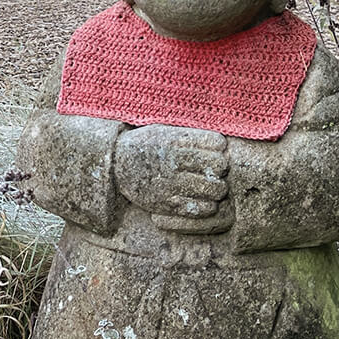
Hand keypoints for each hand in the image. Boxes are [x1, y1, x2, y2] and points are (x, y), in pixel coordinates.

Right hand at [113, 126, 233, 233]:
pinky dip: (208, 205)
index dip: (219, 147)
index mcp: (174, 140)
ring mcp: (170, 184)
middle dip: (221, 168)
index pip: (216, 143)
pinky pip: (200, 209)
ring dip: (217, 188)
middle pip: (219, 166)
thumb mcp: (164, 129)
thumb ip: (189, 133)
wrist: (115, 165)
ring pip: (214, 189)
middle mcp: (173, 162)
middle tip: (215, 169)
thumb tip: (222, 141)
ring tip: (210, 185)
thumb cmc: (146, 145)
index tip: (215, 149)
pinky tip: (203, 199)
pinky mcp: (167, 204)